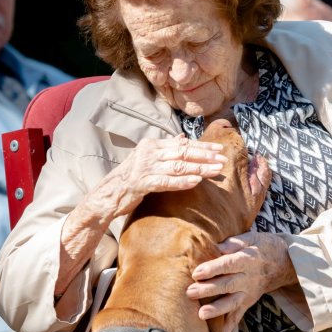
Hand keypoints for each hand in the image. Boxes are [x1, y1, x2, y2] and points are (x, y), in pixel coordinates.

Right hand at [99, 134, 227, 217]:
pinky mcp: (141, 183)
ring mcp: (145, 168)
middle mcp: (148, 153)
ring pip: (178, 166)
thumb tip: (182, 137)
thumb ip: (165, 148)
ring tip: (216, 170)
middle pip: (183, 152)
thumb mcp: (147, 158)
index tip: (218, 150)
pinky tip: (196, 182)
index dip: (201, 147)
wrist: (108, 193)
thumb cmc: (131, 176)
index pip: (182, 144)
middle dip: (205, 155)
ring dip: (200, 168)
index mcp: (151, 144)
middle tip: (223, 158)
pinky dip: (182, 182)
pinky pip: (166, 182)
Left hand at [186, 231, 295, 331]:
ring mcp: (249, 292)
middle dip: (208, 290)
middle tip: (190, 292)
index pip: (228, 264)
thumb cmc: (262, 247)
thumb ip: (233, 243)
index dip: (213, 269)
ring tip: (201, 314)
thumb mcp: (252, 238)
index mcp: (248, 260)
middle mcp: (248, 278)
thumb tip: (216, 247)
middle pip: (227, 285)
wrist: (285, 263)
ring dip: (217, 309)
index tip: (197, 273)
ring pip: (232, 302)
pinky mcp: (249, 302)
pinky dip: (230, 328)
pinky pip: (239, 316)